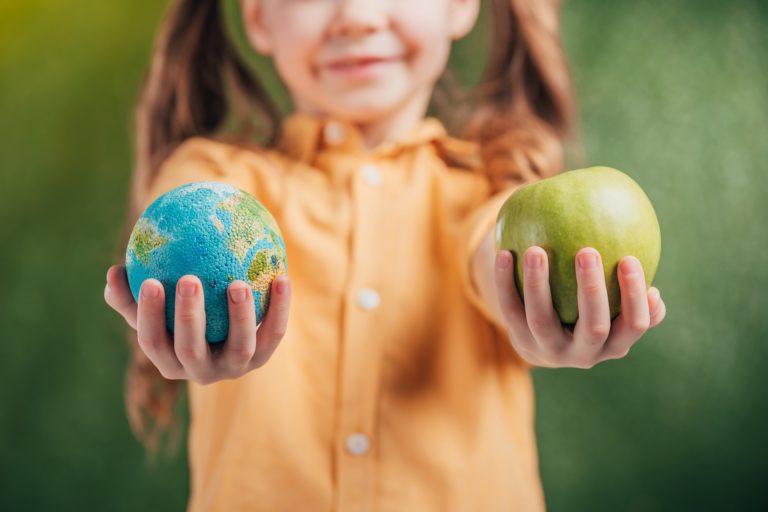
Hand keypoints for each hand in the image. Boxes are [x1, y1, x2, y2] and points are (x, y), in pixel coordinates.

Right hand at [104, 265, 290, 383]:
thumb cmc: (178, 313)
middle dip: (187, 317)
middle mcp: (199, 371)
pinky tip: (281, 277)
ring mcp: (234, 368)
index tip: (149, 281)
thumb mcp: (154, 306)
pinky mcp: (262, 358)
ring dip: (239, 316)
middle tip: (188, 279)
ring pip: (239, 347)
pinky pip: (273, 332)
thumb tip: (112, 272)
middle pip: (190, 349)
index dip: (149, 316)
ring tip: (237, 284)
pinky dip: (279, 308)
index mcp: (167, 360)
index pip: (152, 341)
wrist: (225, 332)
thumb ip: (132, 293)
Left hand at [494, 247, 665, 368]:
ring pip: (543, 320)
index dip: (635, 296)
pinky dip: (505, 282)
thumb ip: (628, 284)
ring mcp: (550, 351)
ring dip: (538, 284)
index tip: (630, 258)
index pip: (634, 324)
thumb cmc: (591, 309)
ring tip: (536, 251)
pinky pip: (510, 309)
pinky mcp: (521, 341)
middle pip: (593, 327)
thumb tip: (641, 248)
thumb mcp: (615, 305)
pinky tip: (505, 254)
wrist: (545, 342)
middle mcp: (585, 354)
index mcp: (616, 344)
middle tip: (588, 251)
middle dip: (592, 290)